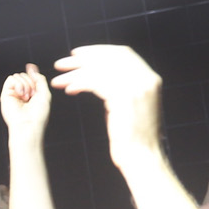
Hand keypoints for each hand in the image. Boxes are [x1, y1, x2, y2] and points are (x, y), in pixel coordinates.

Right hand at [0, 63, 52, 135]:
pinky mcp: (5, 94)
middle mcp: (22, 93)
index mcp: (32, 93)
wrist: (29, 125)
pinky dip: (18, 84)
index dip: (33, 74)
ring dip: (25, 84)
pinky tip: (20, 94)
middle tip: (33, 95)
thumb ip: (39, 79)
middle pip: (25, 75)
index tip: (32, 71)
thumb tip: (31, 67)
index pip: (31, 77)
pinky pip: (10, 79)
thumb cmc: (38, 114)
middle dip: (31, 82)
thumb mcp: (45, 93)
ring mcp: (13, 93)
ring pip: (18, 76)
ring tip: (26, 97)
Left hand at [52, 46, 163, 164]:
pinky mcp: (125, 97)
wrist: (143, 157)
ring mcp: (138, 87)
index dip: (98, 51)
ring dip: (74, 74)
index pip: (123, 53)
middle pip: (108, 58)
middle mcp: (147, 79)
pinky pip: (96, 83)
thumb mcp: (131, 105)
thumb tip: (100, 73)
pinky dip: (79, 84)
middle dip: (81, 60)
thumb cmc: (133, 136)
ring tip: (57, 81)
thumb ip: (122, 87)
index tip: (77, 54)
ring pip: (99, 71)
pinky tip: (69, 90)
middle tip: (60, 64)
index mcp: (151, 78)